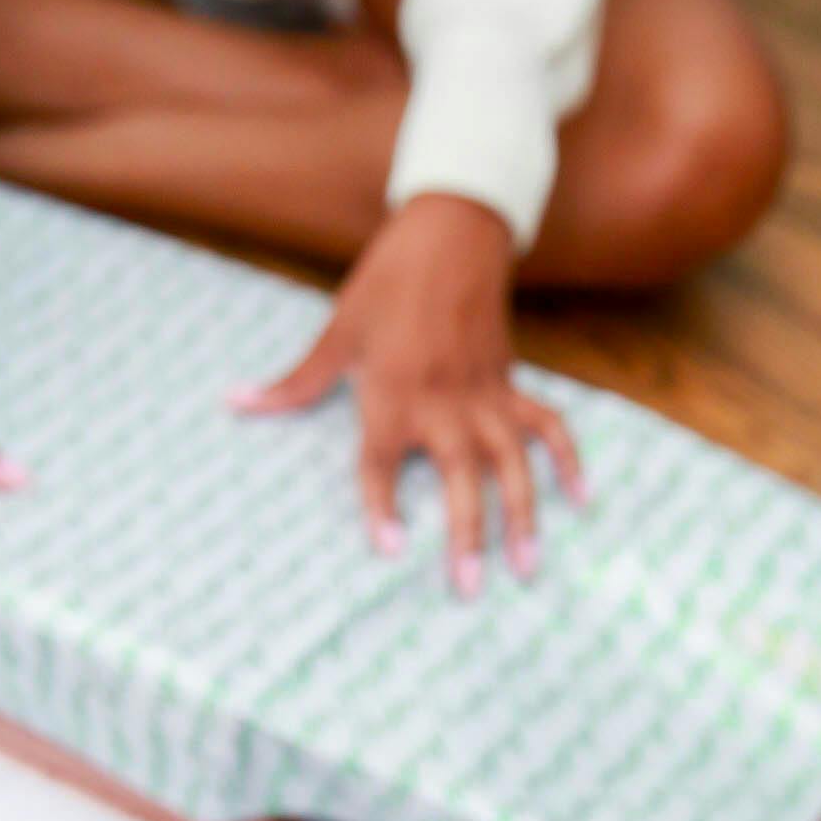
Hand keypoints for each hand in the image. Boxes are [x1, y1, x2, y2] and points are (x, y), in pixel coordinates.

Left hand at [232, 193, 584, 597]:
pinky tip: (583, 498)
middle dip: (467, 534)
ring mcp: (484, 394)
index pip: (382, 461)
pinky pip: (547, 425)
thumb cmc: (386, 283)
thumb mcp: (336, 331)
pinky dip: (568, 459)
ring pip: (512, 462)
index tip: (390, 549)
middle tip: (468, 588)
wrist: (451, 232)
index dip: (382, 505)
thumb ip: (296, 382)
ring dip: (524, 515)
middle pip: (459, 477)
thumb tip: (238, 403)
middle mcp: (442, 400)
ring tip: (529, 567)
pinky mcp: (511, 382)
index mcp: (392, 391)